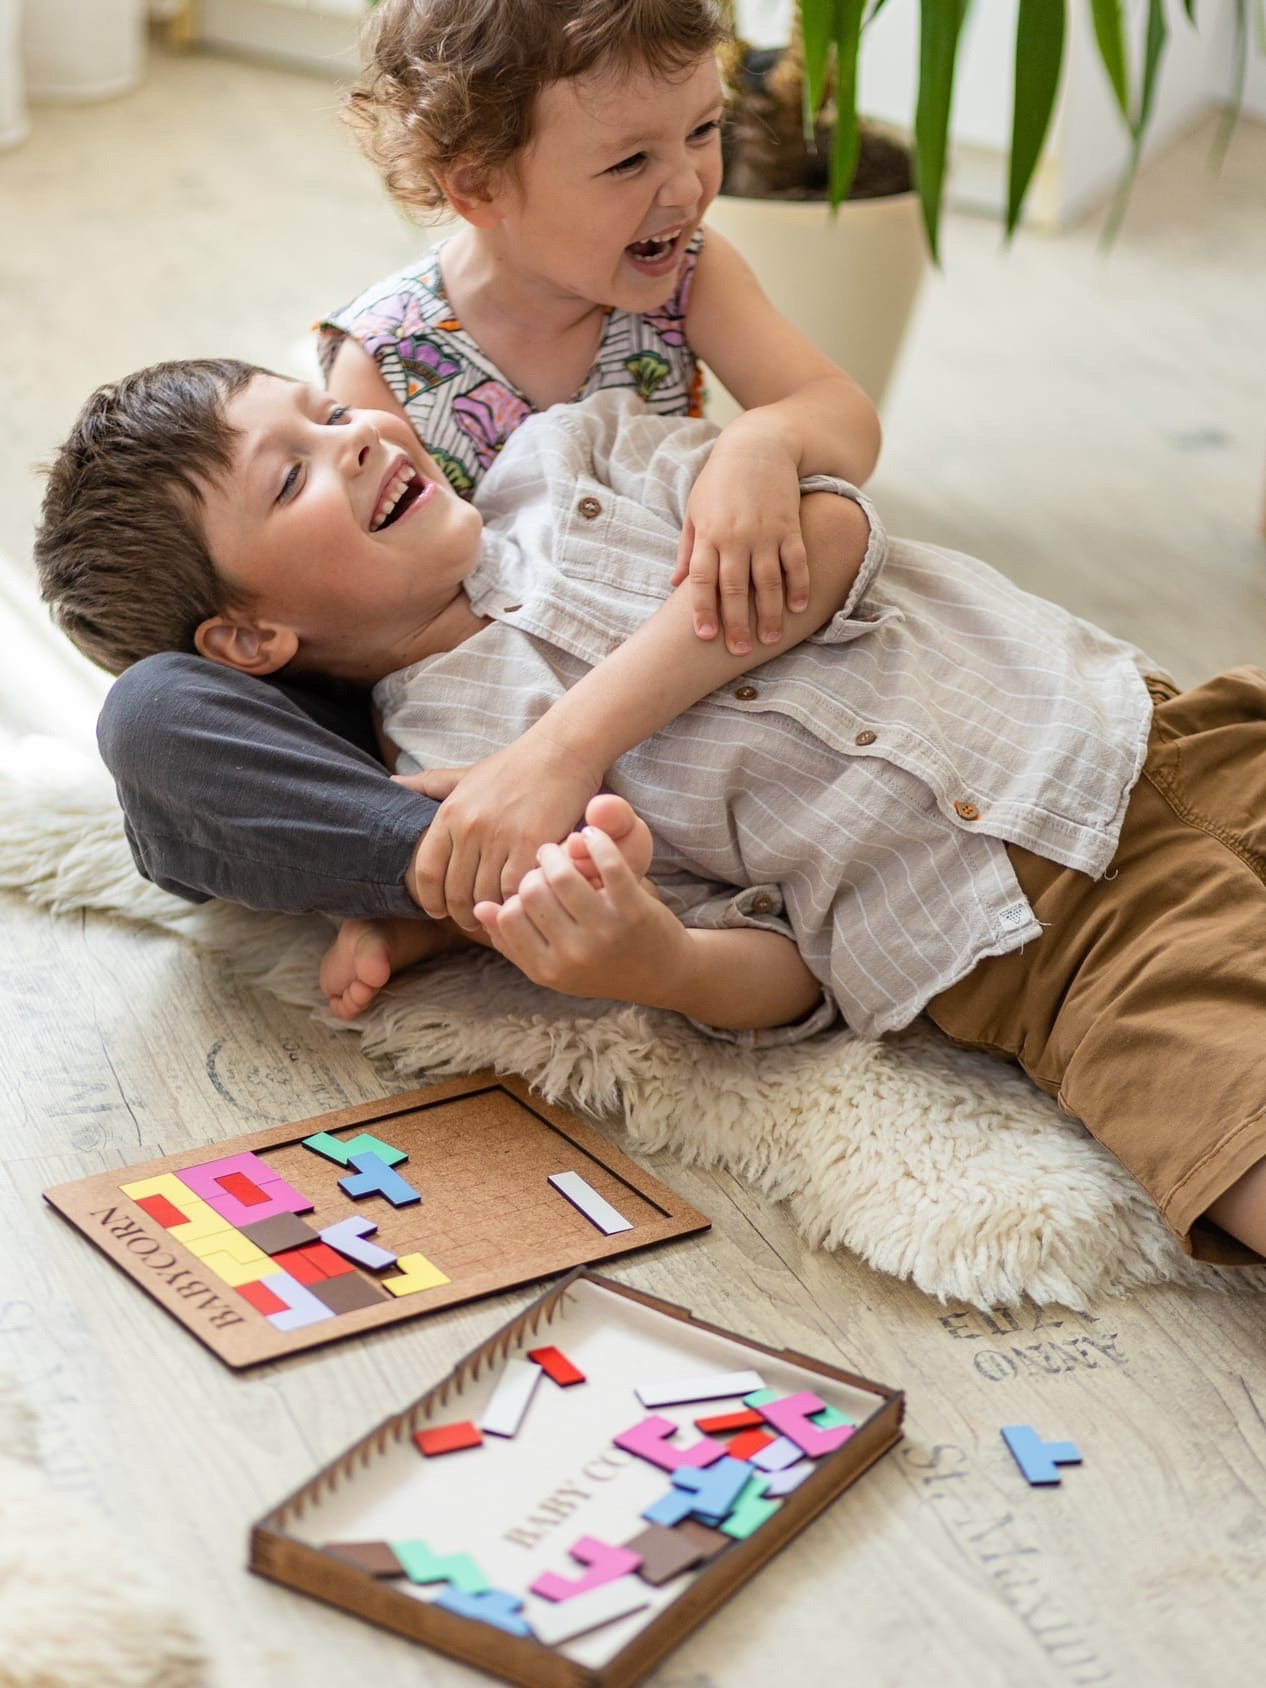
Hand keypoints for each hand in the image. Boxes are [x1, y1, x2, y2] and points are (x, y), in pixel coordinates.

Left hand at [403, 735, 600, 928]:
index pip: (427, 872)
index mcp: (450, 813)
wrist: (560, 753)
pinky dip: (515, 901)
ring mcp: (500, 837)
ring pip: (485, 896)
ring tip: (495, 915)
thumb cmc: (513, 767)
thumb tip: (391, 782)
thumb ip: (429, 784)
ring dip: (489, 912)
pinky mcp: (531, 845)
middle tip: (471, 919)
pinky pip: (514, 889)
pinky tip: (519, 903)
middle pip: (455, 892)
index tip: (437, 911)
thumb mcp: (465, 775)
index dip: (429, 900)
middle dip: (461, 913)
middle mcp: (470, 827)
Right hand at [474, 828, 683, 1003]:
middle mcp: (574, 955)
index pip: (510, 916)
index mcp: (548, 969)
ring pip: (561, 875)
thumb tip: (479, 908)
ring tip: (560, 848)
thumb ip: (514, 942)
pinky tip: (591, 835)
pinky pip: (607, 863)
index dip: (515, 894)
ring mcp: (605, 933)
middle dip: (534, 870)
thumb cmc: (600, 966)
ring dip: (557, 852)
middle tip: (544, 860)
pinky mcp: (634, 910)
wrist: (662, 974)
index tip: (530, 884)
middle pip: (531, 892)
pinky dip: (596, 841)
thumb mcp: (552, 966)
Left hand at [671, 419, 808, 653]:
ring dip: (769, 613)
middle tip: (739, 651)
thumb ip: (687, 549)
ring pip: (767, 581)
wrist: (757, 446)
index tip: (705, 637)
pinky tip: (798, 608)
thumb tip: (674, 585)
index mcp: (708, 535)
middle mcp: (735, 536)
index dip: (703, 611)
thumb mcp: (696, 511)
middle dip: (736, 623)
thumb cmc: (720, 482)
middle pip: (734, 588)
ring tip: (769, 639)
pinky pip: (796, 562)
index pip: (702, 581)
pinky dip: (798, 586)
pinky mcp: (790, 526)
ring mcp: (765, 532)